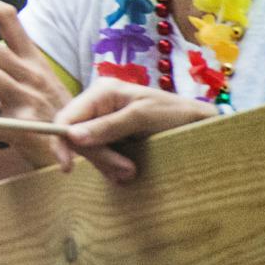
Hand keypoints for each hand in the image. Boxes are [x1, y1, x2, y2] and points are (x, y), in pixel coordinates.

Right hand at [48, 83, 218, 182]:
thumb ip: (108, 126)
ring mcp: (105, 123)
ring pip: (88, 150)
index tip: (68, 167)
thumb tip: (72, 137)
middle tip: (127, 171)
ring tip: (132, 172)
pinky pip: (101, 157)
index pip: (66, 117)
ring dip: (109, 165)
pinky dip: (112, 168)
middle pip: (76, 137)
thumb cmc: (176, 114)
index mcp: (102, 92)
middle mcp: (99, 105)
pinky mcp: (114, 138)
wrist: (203, 127)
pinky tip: (129, 172)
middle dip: (99, 157)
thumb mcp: (142, 118)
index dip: (61, 141)